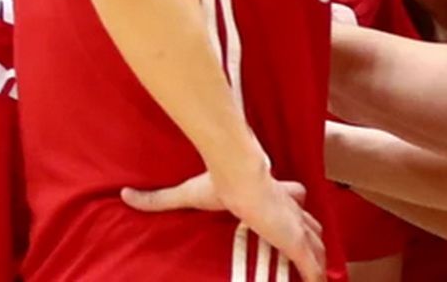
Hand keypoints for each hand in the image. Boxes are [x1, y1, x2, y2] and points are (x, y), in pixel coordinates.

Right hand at [122, 166, 325, 281]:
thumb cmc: (218, 182)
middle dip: (312, 234)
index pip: (289, 200)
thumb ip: (159, 199)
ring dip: (318, 254)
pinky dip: (315, 272)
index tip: (294, 215)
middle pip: (307, 222)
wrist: (239, 174)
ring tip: (320, 271)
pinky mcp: (294, 237)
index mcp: (269, 193)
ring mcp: (293, 222)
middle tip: (312, 250)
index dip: (294, 208)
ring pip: (314, 240)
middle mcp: (286, 206)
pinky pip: (310, 260)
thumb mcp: (187, 194)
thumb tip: (126, 195)